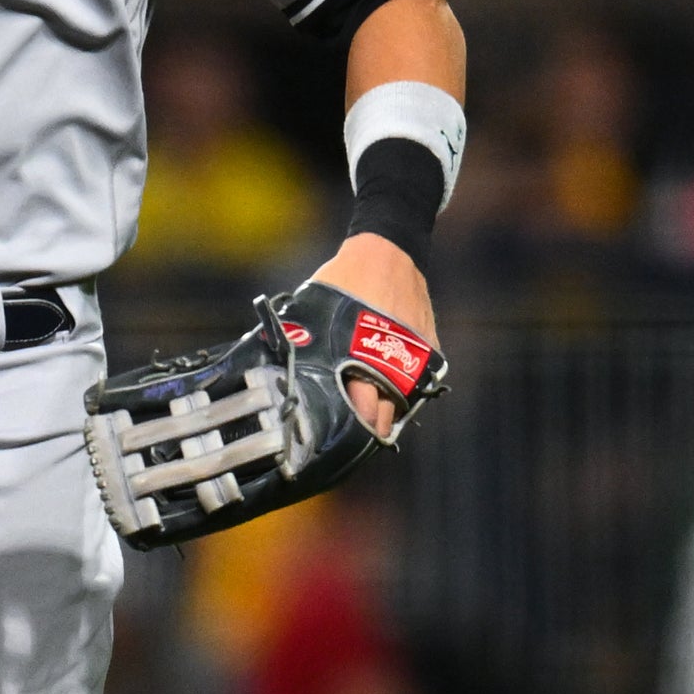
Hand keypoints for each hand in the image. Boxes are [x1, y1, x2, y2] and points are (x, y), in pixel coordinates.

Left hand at [310, 232, 437, 439]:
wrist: (389, 250)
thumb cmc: (342, 280)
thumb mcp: (313, 310)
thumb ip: (301, 342)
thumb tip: (267, 371)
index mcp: (354, 351)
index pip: (352, 405)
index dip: (343, 428)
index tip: (330, 443)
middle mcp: (386, 358)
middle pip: (378, 412)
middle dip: (364, 430)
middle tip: (351, 444)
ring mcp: (412, 354)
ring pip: (400, 402)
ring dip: (385, 416)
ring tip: (368, 431)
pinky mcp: (427, 347)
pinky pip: (417, 381)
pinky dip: (404, 391)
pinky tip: (389, 400)